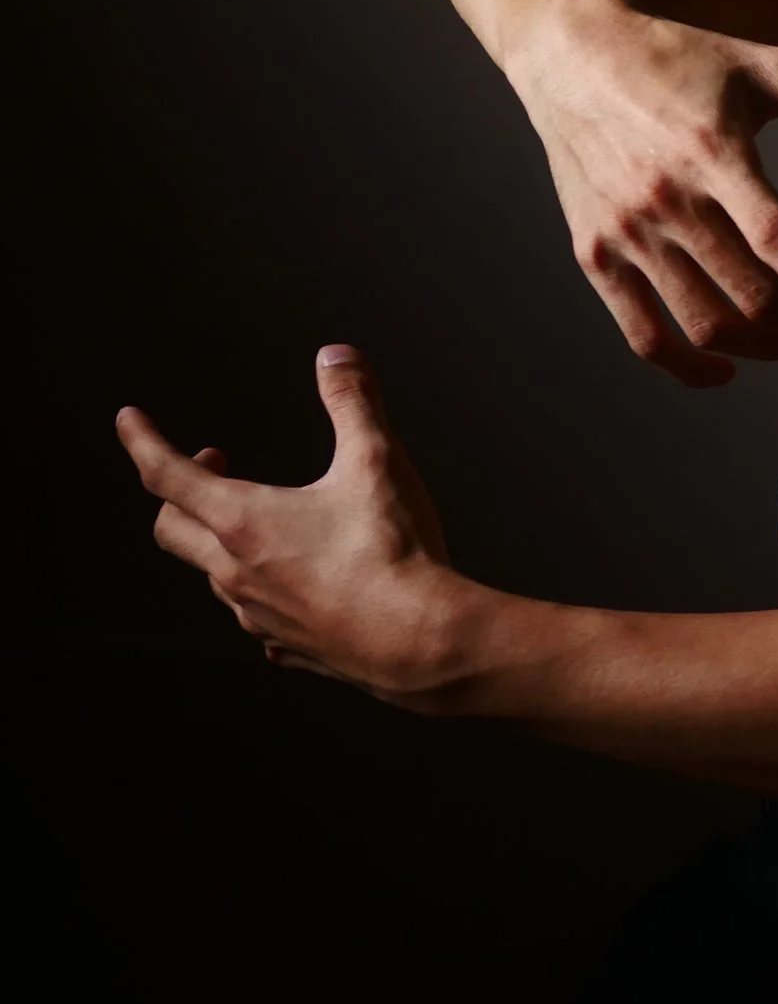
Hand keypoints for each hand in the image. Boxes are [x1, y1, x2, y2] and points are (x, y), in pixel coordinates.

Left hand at [114, 346, 480, 703]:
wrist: (422, 640)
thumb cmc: (395, 553)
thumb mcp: (377, 461)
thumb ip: (353, 403)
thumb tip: (336, 357)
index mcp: (245, 522)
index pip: (168, 474)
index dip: (144, 441)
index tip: (129, 421)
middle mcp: (237, 573)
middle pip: (174, 529)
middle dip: (181, 492)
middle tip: (216, 465)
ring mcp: (259, 615)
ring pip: (213, 576)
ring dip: (221, 542)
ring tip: (261, 524)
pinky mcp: (291, 645)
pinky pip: (256, 618)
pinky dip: (260, 593)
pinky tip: (290, 590)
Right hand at [514, 9, 777, 385]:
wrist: (572, 53)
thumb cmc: (680, 58)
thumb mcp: (768, 68)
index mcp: (714, 151)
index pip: (774, 237)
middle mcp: (667, 197)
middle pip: (747, 294)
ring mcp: (627, 231)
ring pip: (703, 322)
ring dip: (760, 348)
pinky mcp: (594, 253)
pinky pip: (642, 334)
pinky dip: (686, 367)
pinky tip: (725, 367)